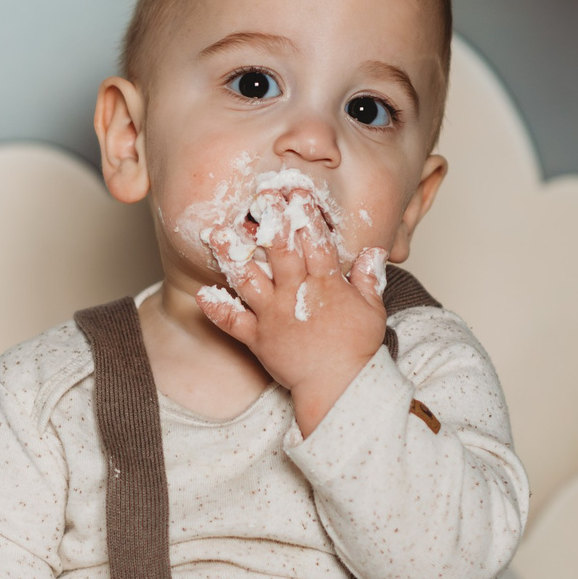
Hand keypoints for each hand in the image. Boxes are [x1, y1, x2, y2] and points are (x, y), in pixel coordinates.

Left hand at [201, 215, 388, 435]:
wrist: (339, 387)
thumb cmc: (357, 349)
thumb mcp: (371, 309)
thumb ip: (368, 278)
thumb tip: (374, 250)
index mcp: (325, 285)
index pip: (315, 242)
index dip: (304, 215)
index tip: (295, 191)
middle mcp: (295, 295)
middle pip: (280, 252)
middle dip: (270, 222)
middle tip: (259, 198)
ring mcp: (273, 316)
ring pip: (249, 280)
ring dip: (232, 256)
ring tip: (216, 233)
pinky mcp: (257, 338)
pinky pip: (232, 321)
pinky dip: (216, 309)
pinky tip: (203, 293)